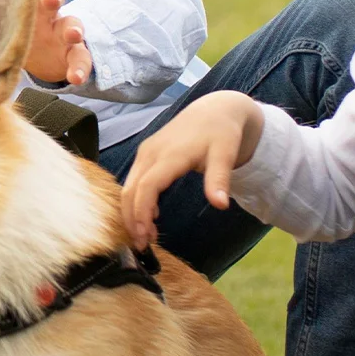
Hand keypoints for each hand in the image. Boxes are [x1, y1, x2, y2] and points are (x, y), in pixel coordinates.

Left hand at [24, 0, 91, 85]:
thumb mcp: (10, 27)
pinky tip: (77, 78)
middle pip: (54, 6)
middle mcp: (51, 19)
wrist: (39, 57)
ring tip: (75, 34)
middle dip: (54, 0)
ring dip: (74, 30)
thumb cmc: (22, 35)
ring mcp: (65, 37)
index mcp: (34, 9)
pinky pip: (80, 62)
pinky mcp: (75, 57)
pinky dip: (79, 70)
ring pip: (73, 29)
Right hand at [121, 91, 264, 248]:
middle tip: (142, 245)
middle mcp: (150, 153)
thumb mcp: (226, 155)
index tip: (145, 236)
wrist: (215, 109)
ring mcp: (145, 153)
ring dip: (132, 213)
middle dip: (131, 219)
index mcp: (169, 154)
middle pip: (130, 190)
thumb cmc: (221, 133)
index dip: (141, 213)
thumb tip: (220, 205)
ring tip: (146, 236)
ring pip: (128, 187)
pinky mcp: (146, 156)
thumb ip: (219, 180)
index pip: (146, 187)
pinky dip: (136, 202)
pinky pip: (133, 181)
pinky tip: (150, 217)